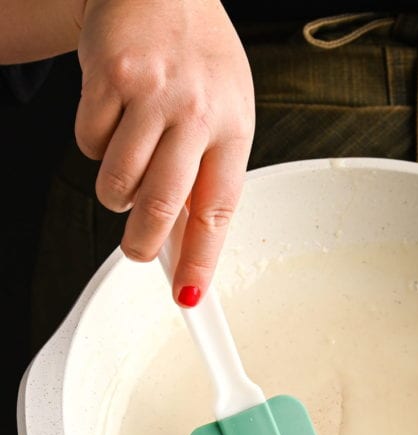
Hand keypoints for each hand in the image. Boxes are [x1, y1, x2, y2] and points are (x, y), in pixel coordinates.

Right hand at [75, 0, 254, 305]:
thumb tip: (185, 246)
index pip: (216, 212)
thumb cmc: (198, 57)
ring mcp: (151, 93)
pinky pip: (89, 145)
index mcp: (233, 127)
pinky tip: (114, 119)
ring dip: (116, 191)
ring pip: (117, 183)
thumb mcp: (224, 114)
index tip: (190, 298)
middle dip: (143, 245)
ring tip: (131, 162)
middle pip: (159, 207)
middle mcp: (196, 110)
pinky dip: (95, 146)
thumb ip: (206, 177)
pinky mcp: (108, 77)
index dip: (200, 262)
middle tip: (138, 252)